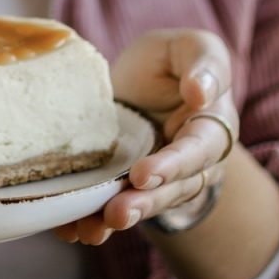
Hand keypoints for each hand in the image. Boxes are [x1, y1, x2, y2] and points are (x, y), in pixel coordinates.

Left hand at [54, 30, 238, 244]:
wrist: (138, 81)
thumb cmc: (169, 62)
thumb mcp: (189, 48)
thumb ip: (205, 64)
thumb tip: (201, 94)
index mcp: (210, 129)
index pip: (196, 152)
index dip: (172, 165)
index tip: (143, 174)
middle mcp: (189, 165)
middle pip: (171, 191)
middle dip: (144, 203)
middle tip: (117, 213)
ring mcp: (156, 182)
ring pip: (143, 206)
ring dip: (117, 219)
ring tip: (92, 229)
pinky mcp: (124, 189)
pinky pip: (110, 208)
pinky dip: (89, 220)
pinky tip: (69, 229)